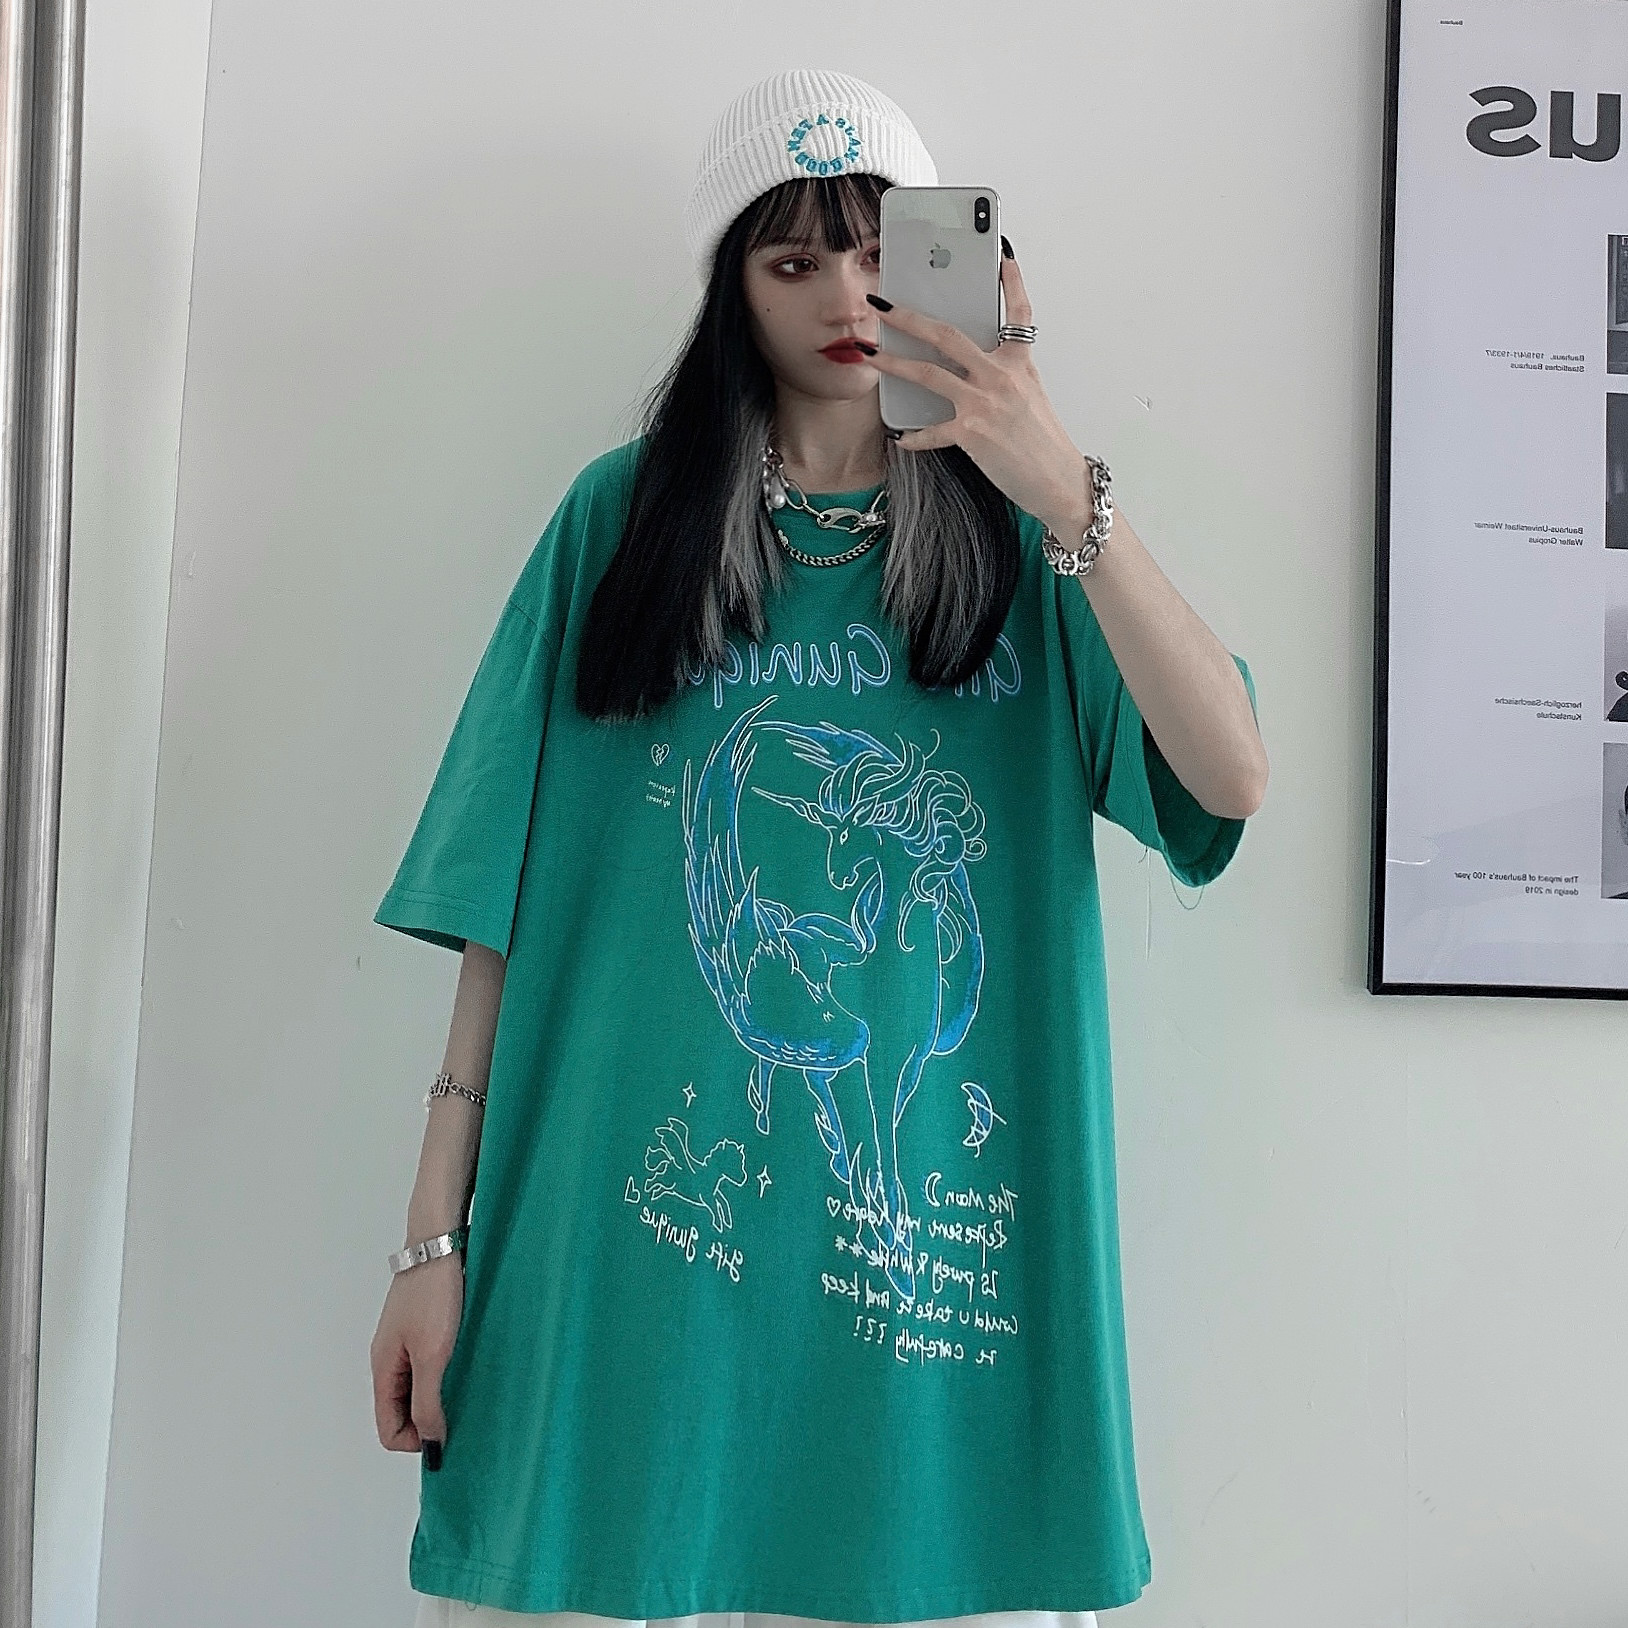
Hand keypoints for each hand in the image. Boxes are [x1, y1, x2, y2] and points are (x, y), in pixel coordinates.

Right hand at [370, 1252, 463, 1457]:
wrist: (440, 1243)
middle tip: (463, 1417)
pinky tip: (468, 1367)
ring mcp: (407, 1342)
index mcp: (383, 1369)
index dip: (416, 1442)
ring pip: (417, 1388)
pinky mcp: (424, 1326)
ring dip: (439, 1398)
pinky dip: (445, 1375)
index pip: (387, 1429)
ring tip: (468, 1391)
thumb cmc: (433, 1293)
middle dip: (428, 1422)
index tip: (448, 1438)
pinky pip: (430, 1365)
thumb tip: (430, 1441)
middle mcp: (390, 1359)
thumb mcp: (432, 1354)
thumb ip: (427, 1400)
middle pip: (401, 1412)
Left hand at [865, 247, 1087, 536]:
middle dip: (908, 317)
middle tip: (881, 303)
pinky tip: (900, 437)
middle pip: (947, 335)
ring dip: (892, 362)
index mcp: (1019, 363)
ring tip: (869, 353)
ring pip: (928, 373)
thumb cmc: (1043, 444)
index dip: (1011, 281)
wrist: (1058, 481)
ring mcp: (985, 403)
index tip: (1002, 254)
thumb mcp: (1030, 397)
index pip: (1018, 313)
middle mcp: (1001, 376)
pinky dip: (913, 436)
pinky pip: (930, 431)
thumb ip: (1003, 376)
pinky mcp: (972, 433)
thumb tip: (970, 367)